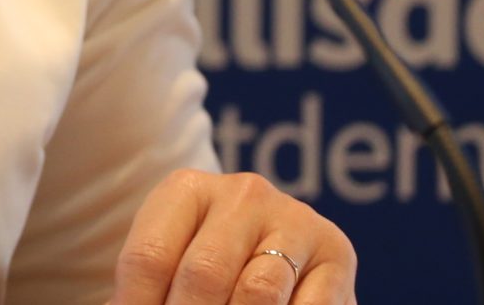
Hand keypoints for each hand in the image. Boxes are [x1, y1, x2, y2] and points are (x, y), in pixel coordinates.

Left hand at [109, 168, 357, 303]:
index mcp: (186, 190)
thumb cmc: (214, 272)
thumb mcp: (174, 271)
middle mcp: (242, 193)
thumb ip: (147, 293)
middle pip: (202, 275)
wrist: (287, 262)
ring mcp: (294, 219)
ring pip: (257, 294)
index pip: (147, 258)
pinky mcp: (337, 252)